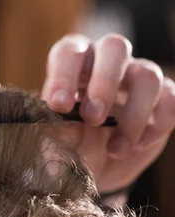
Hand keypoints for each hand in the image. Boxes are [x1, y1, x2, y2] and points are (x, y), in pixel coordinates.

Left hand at [42, 33, 174, 192]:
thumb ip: (54, 130)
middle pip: (115, 47)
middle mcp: (107, 62)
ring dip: (132, 116)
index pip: (70, 52)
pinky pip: (171, 100)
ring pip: (147, 76)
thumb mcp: (57, 140)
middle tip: (92, 118)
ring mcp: (138, 77)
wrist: (95, 169)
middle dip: (104, 82)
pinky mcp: (163, 99)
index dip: (64, 75)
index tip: (58, 105)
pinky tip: (136, 146)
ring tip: (115, 149)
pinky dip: (156, 126)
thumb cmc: (71, 143)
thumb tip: (54, 124)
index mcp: (74, 63)